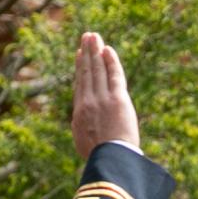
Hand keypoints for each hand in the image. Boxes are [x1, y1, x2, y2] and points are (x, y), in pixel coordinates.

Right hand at [70, 31, 140, 159]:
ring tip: (94, 36)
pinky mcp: (118, 99)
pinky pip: (114, 75)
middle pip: (87, 72)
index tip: (80, 55)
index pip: (81, 85)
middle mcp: (88, 102)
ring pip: (98, 70)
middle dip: (87, 53)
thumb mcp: (83, 144)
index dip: (80, 68)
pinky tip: (108, 50)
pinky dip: (111, 61)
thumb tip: (79, 122)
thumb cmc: (99, 159)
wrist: (110, 162)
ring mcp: (102, 99)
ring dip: (96, 51)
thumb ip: (81, 129)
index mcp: (79, 113)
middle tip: (86, 37)